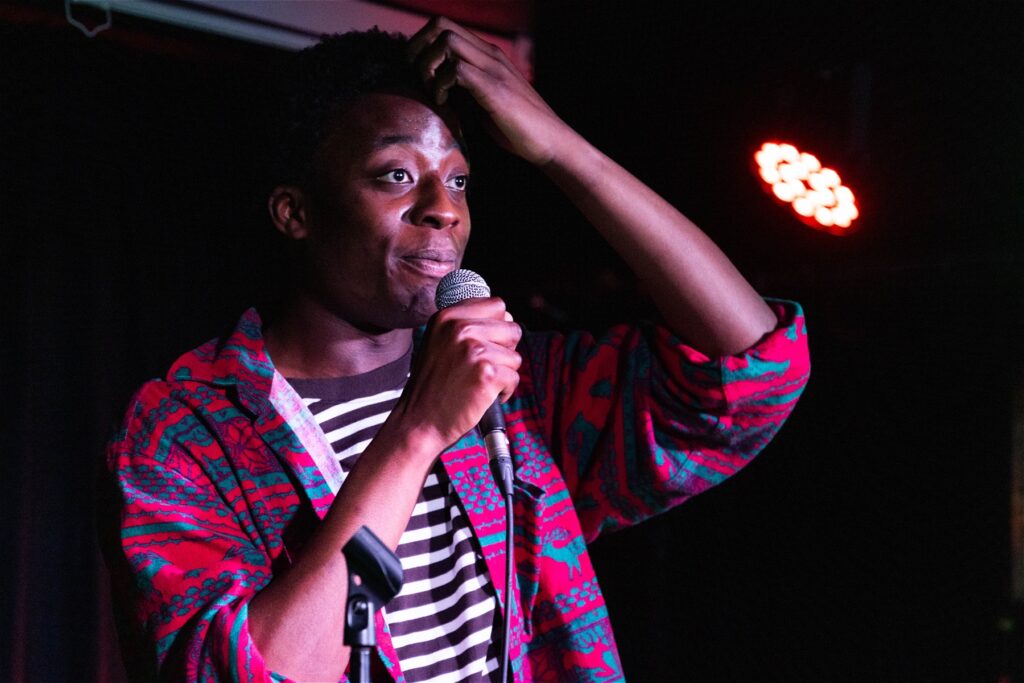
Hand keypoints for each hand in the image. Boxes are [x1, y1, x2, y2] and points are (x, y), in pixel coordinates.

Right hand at [392, 296, 521, 450]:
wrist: (418, 421)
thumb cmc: (433, 386)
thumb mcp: (439, 342)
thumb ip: (467, 325)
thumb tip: (507, 317)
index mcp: (447, 316)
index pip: (496, 305)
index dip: (497, 327)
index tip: (485, 345)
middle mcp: (460, 328)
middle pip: (511, 328)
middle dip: (504, 351)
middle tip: (481, 369)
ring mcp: (474, 350)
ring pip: (515, 356)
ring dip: (503, 373)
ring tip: (478, 383)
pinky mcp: (487, 374)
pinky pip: (514, 378)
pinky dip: (504, 391)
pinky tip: (482, 396)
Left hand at [407, 16, 569, 165]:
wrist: (551, 142)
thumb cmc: (518, 127)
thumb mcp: (485, 101)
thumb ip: (465, 89)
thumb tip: (437, 91)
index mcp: (488, 55)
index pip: (445, 27)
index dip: (422, 45)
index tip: (417, 73)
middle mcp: (490, 54)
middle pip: (441, 25)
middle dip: (417, 49)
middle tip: (416, 77)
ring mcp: (494, 69)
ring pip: (447, 41)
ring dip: (428, 66)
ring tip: (433, 92)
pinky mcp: (495, 89)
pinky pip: (457, 70)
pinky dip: (441, 84)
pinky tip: (443, 103)